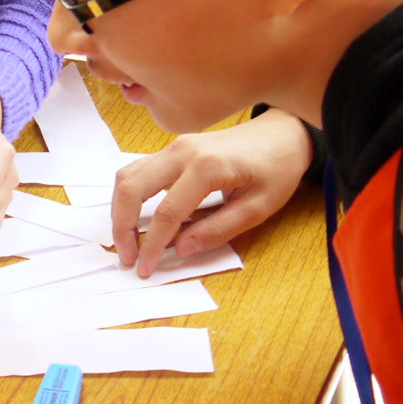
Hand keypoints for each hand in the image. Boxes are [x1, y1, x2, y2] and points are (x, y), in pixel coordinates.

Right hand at [113, 108, 313, 277]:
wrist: (282, 134)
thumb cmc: (276, 168)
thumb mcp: (258, 207)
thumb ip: (218, 229)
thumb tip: (182, 249)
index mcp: (207, 167)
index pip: (167, 212)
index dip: (152, 245)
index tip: (145, 269)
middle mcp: (183, 152)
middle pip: (133, 188)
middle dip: (122, 227)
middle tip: (127, 257)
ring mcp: (175, 147)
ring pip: (128, 175)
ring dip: (120, 210)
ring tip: (126, 241)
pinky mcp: (174, 149)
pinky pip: (139, 169)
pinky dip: (129, 195)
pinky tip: (133, 217)